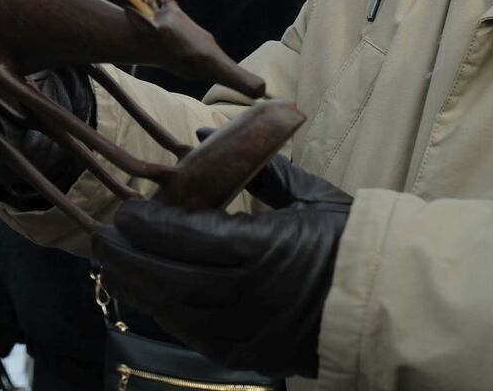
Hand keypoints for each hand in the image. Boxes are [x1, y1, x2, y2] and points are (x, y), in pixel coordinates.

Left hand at [92, 153, 351, 377]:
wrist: (392, 301)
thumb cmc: (351, 240)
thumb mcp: (310, 195)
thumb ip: (259, 167)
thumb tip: (206, 135)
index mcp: (266, 250)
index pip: (191, 239)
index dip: (151, 227)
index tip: (124, 211)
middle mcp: (251, 296)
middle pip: (173, 279)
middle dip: (130, 260)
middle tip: (100, 240)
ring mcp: (250, 332)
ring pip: (178, 313)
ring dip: (140, 289)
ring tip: (113, 267)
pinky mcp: (252, 356)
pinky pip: (197, 338)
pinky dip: (168, 316)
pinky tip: (149, 297)